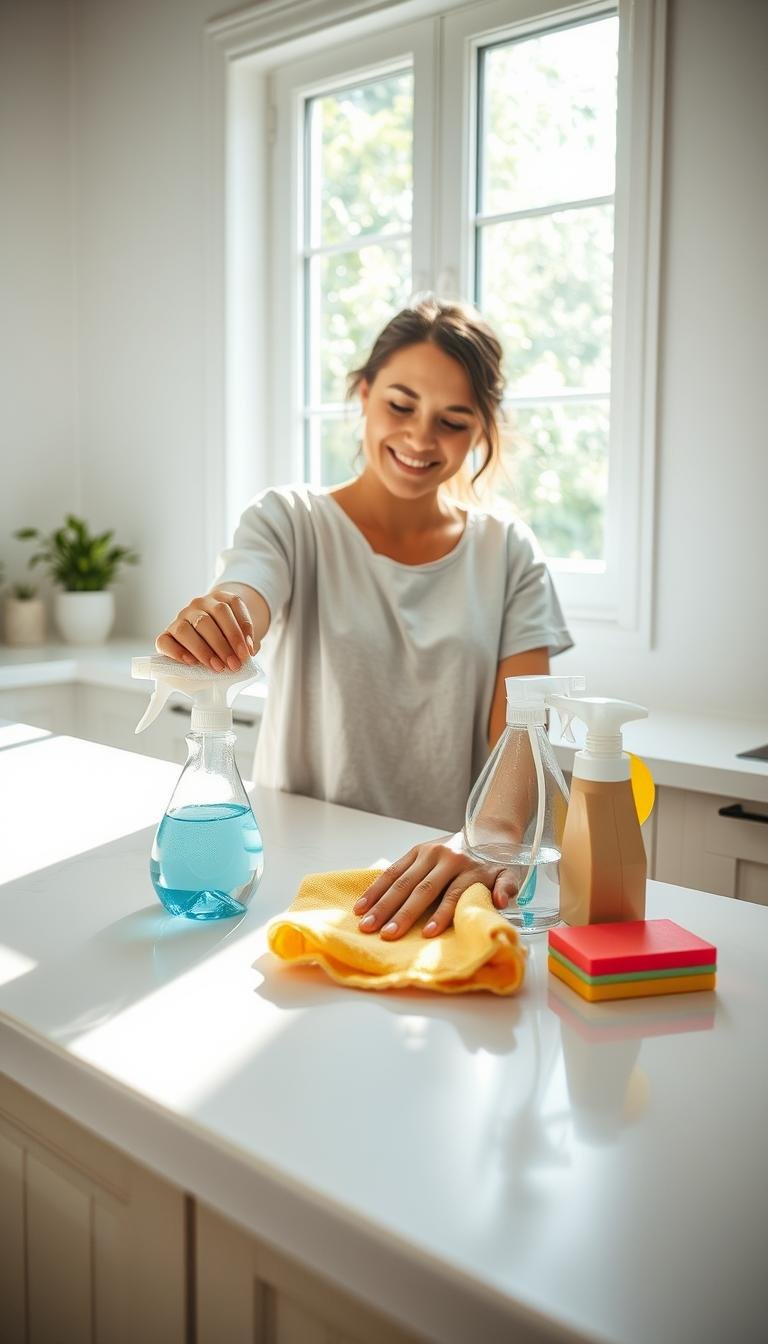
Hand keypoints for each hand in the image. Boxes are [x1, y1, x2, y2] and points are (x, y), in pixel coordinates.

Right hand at [155, 589, 255, 671]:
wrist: (207, 635)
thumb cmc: (228, 636)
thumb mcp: (240, 635)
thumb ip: (244, 643)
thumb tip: (246, 654)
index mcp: (220, 599)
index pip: (230, 605)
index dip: (240, 629)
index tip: (248, 651)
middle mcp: (198, 604)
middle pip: (207, 620)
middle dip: (223, 645)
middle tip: (233, 664)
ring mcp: (180, 617)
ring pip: (185, 630)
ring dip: (203, 650)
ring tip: (217, 667)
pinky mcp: (167, 634)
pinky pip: (165, 641)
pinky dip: (177, 652)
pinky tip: (191, 662)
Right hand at [353, 839, 520, 939]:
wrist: (488, 832)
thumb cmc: (496, 863)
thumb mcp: (510, 875)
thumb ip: (507, 887)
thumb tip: (500, 900)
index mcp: (470, 868)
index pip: (453, 894)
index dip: (441, 914)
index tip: (427, 933)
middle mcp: (447, 858)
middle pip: (422, 889)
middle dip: (401, 913)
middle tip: (386, 934)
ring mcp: (428, 853)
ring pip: (401, 880)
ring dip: (382, 903)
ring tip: (366, 923)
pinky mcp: (415, 850)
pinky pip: (392, 870)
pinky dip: (376, 889)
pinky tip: (362, 905)